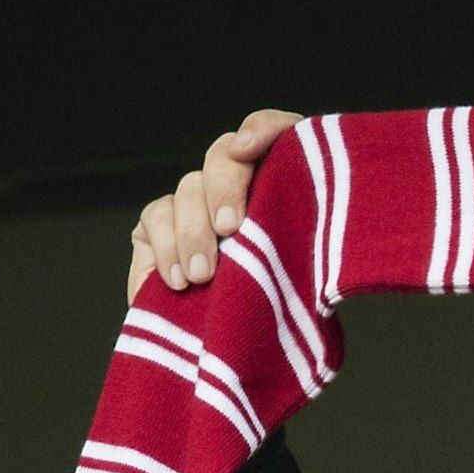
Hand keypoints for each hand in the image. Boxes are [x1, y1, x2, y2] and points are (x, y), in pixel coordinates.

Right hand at [127, 109, 303, 305]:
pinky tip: (180, 281)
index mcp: (285, 181)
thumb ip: (315, 250)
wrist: (251, 342)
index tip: (248, 151)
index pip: (275, 129)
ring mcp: (197, 200)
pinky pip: (155, 219)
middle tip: (230, 230)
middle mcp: (239, 181)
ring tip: (203, 275)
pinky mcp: (159, 224)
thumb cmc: (294, 306)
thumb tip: (318, 247)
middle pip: (223, 156)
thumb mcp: (318, 278)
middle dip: (224, 189)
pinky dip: (166, 249)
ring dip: (193, 232)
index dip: (262, 130)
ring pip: (187, 189)